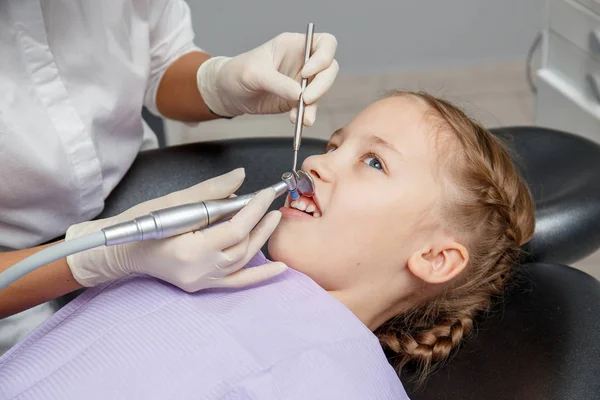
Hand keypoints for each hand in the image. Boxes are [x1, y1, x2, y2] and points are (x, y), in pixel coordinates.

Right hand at [65, 168, 286, 291]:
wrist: (122, 250)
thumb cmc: (142, 222)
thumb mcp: (174, 201)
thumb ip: (211, 191)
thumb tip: (241, 176)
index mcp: (188, 250)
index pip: (234, 230)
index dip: (254, 209)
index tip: (266, 193)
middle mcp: (197, 271)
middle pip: (242, 247)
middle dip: (260, 223)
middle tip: (272, 204)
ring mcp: (200, 281)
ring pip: (242, 262)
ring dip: (260, 240)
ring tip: (273, 220)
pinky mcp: (202, 285)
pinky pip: (237, 283)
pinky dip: (259, 275)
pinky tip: (280, 268)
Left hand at [196, 31, 338, 125]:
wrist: (228, 93)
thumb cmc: (237, 72)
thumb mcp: (254, 74)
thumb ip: (277, 83)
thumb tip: (299, 95)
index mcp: (293, 45)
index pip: (325, 43)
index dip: (323, 57)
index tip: (307, 73)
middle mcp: (302, 62)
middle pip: (329, 69)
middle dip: (322, 85)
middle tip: (306, 99)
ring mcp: (301, 82)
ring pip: (321, 91)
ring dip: (314, 105)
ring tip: (301, 117)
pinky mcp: (297, 100)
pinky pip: (310, 108)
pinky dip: (306, 115)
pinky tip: (296, 120)